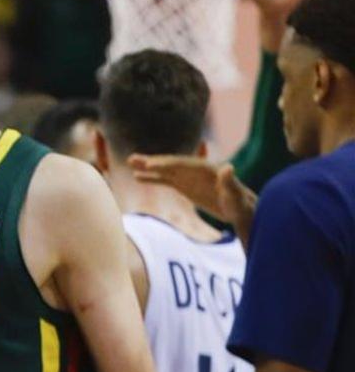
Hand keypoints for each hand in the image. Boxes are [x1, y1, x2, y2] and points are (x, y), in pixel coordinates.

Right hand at [129, 155, 256, 241]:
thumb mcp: (237, 195)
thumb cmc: (242, 205)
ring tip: (130, 161)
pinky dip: (152, 178)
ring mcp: (189, 178)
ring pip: (164, 170)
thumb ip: (231, 182)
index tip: (151, 165)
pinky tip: (137, 177)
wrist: (242, 212)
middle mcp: (195, 170)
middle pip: (170, 164)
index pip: (183, 164)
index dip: (166, 163)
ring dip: (147, 166)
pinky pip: (165, 181)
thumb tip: (228, 167)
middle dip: (153, 161)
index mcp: (206, 169)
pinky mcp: (185, 186)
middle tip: (134, 159)